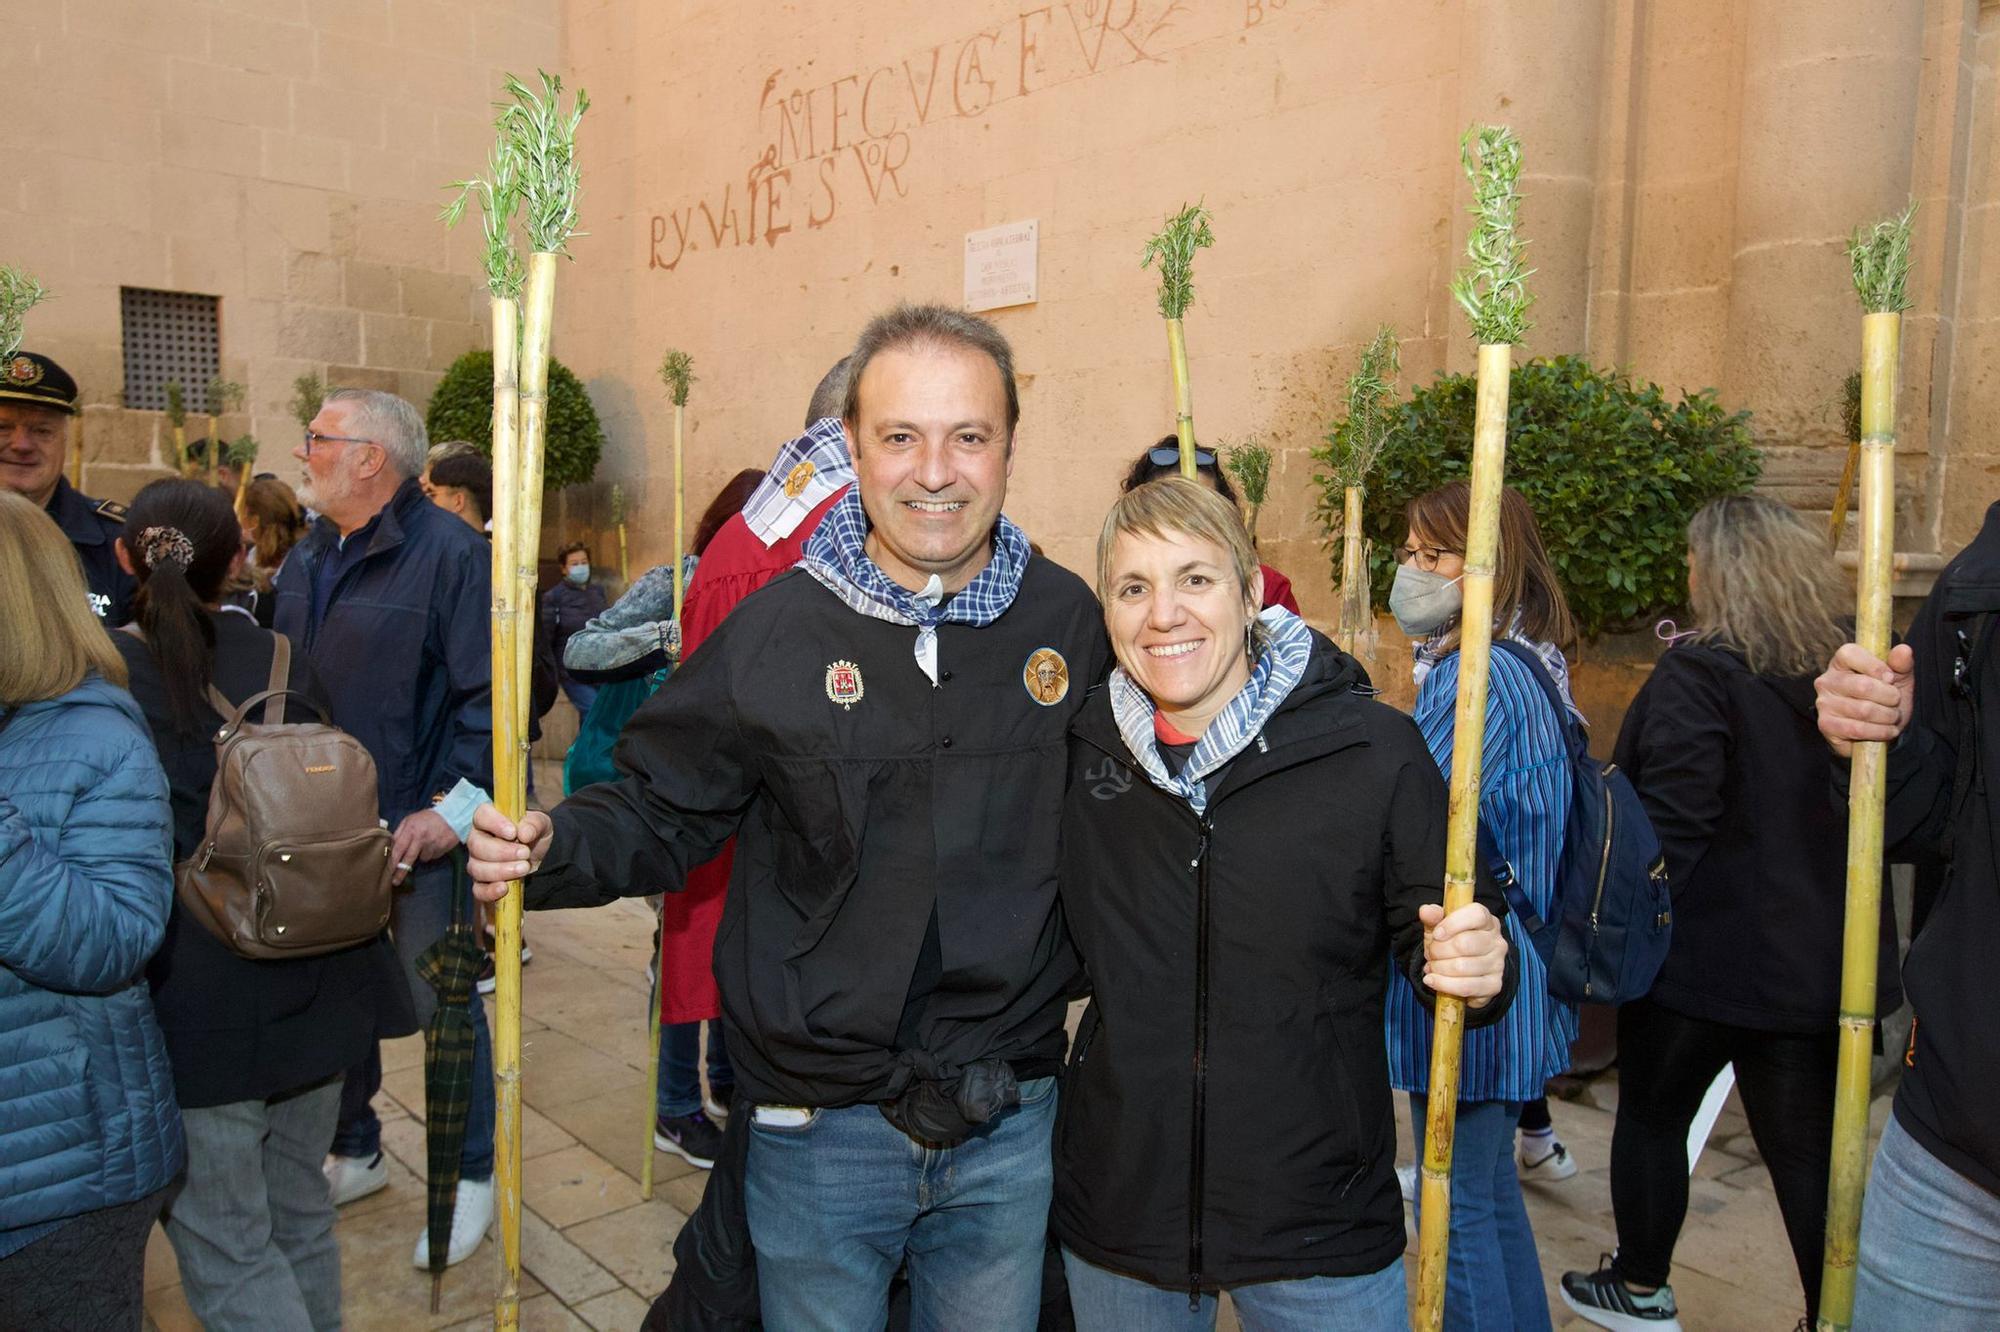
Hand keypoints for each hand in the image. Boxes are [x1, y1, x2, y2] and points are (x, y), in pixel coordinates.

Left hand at [390, 809, 459, 886]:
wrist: (453, 815)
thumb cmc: (428, 818)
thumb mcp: (410, 819)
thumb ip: (399, 832)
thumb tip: (391, 846)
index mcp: (410, 829)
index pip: (398, 848)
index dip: (392, 861)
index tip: (388, 871)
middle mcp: (421, 838)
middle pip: (408, 859)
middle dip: (401, 872)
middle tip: (395, 882)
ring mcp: (432, 844)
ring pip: (423, 858)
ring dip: (422, 855)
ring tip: (426, 844)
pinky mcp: (442, 849)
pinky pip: (433, 856)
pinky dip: (432, 853)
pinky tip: (434, 844)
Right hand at [466, 804, 553, 902]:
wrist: (535, 857)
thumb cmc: (532, 834)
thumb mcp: (541, 824)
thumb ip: (535, 824)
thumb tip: (524, 833)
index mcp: (488, 820)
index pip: (481, 815)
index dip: (494, 823)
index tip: (513, 833)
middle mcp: (477, 840)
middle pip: (477, 845)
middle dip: (502, 852)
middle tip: (525, 853)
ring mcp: (477, 862)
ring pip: (477, 868)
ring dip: (501, 871)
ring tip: (524, 868)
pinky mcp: (481, 883)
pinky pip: (478, 890)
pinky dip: (490, 891)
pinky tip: (504, 889)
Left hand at [1420, 902, 1507, 1007]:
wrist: (1463, 971)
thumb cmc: (1452, 943)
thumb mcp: (1440, 926)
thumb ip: (1433, 917)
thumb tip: (1425, 911)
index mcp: (1487, 921)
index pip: (1476, 915)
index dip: (1452, 924)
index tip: (1437, 934)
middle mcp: (1497, 941)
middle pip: (1464, 944)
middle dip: (1438, 950)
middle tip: (1431, 954)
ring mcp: (1498, 964)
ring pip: (1462, 967)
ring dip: (1439, 968)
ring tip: (1432, 967)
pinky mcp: (1494, 985)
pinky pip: (1465, 987)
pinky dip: (1443, 984)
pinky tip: (1433, 980)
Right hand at [1815, 642, 1914, 756]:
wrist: (1879, 731)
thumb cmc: (1885, 699)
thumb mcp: (1898, 679)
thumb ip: (1901, 664)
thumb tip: (1904, 650)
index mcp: (1841, 663)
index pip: (1850, 654)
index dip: (1876, 666)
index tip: (1891, 678)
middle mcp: (1827, 681)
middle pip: (1863, 686)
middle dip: (1889, 697)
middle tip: (1895, 702)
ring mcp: (1824, 703)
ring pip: (1863, 710)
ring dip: (1887, 717)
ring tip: (1892, 717)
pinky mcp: (1826, 725)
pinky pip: (1857, 729)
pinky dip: (1879, 732)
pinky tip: (1887, 730)